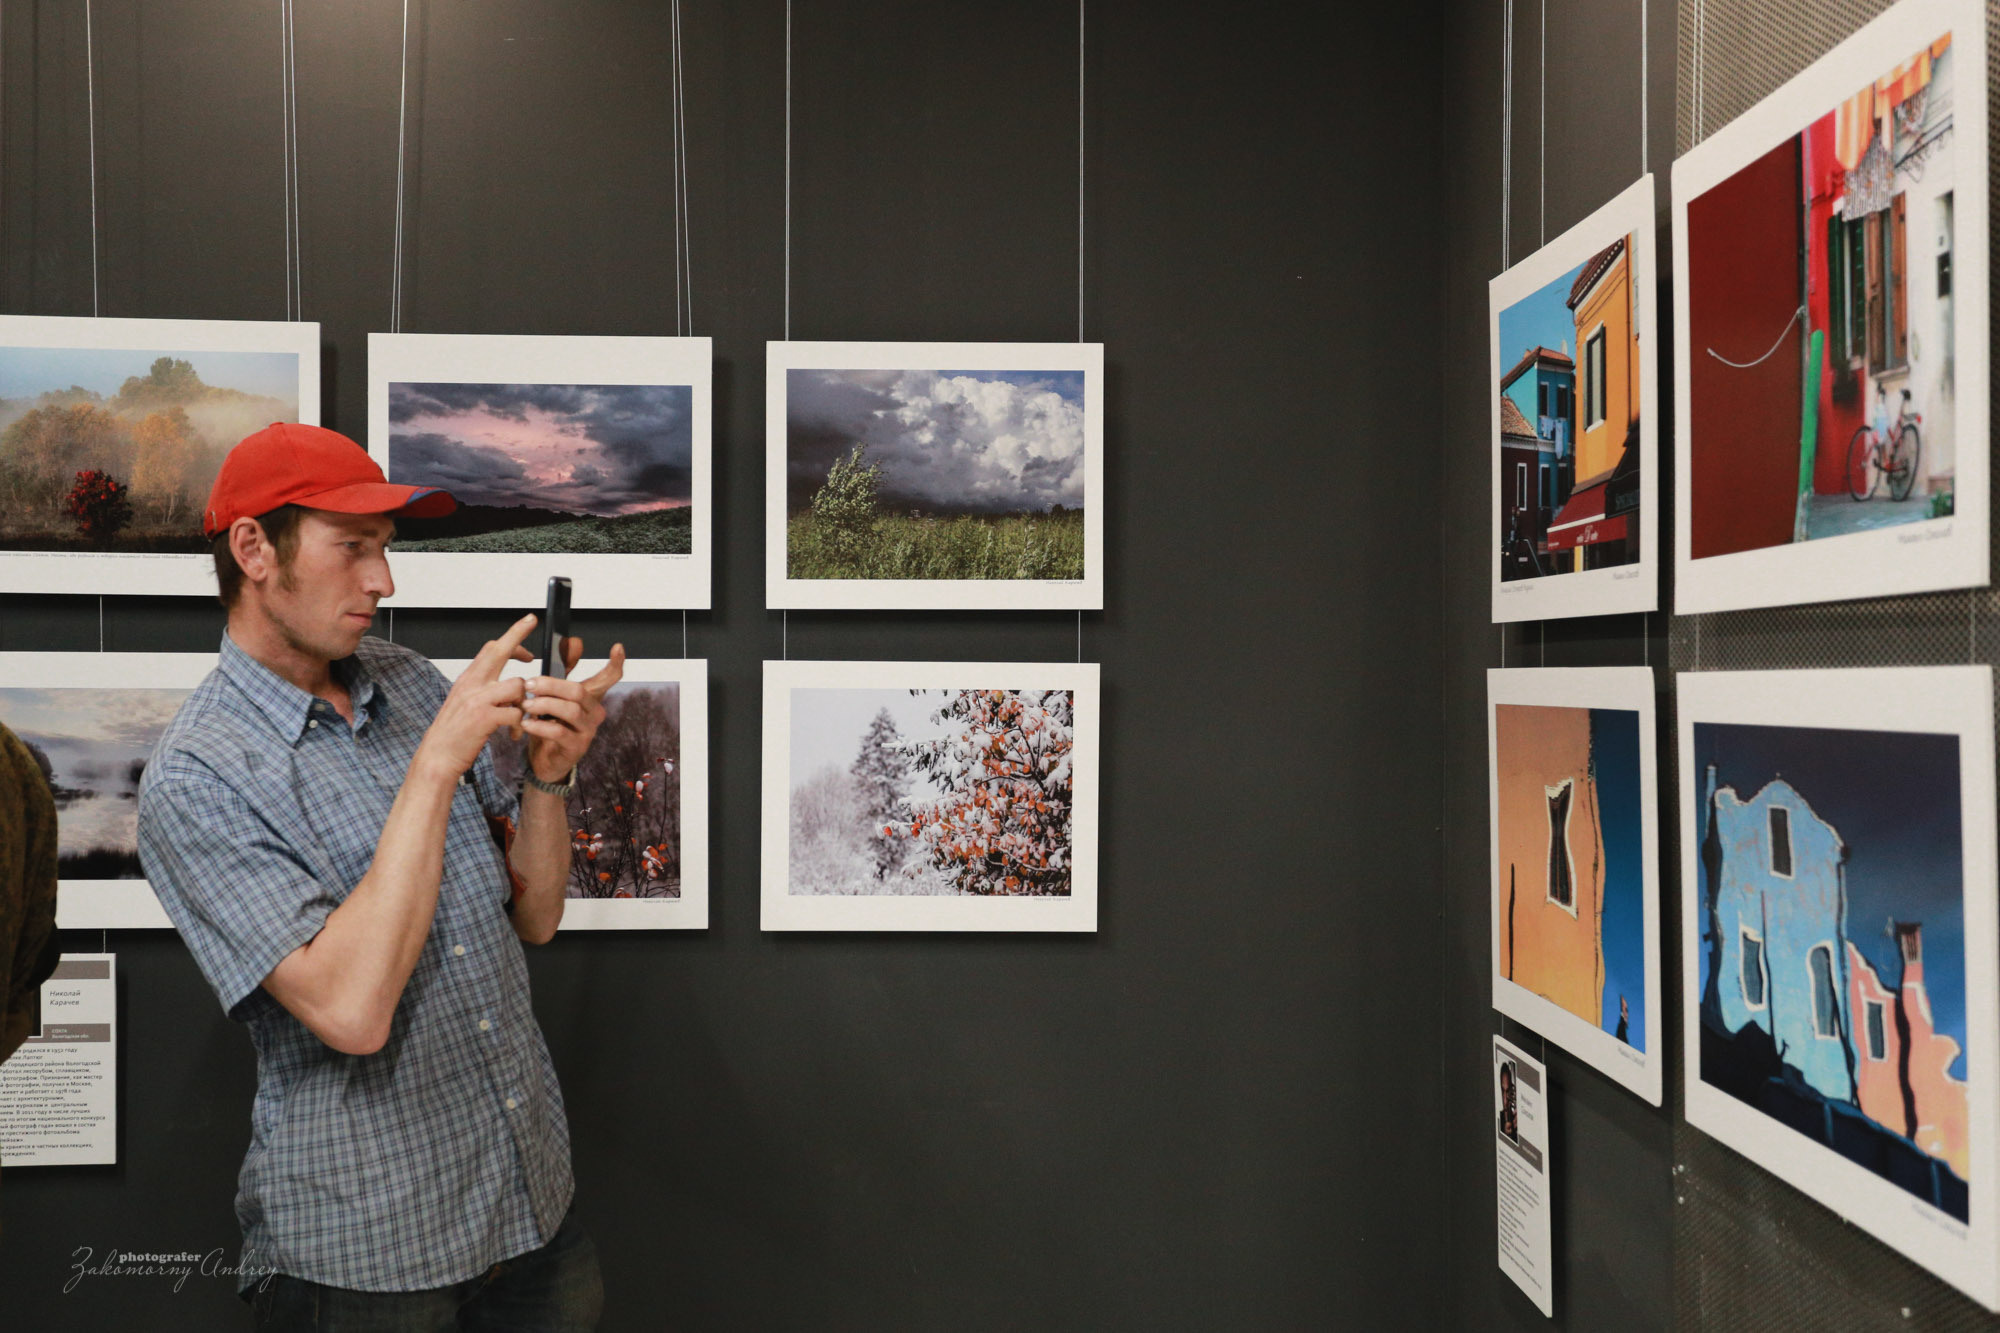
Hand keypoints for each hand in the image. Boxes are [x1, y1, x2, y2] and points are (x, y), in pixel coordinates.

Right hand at [414, 614, 537, 781]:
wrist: (437, 757)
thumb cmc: (453, 733)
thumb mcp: (464, 703)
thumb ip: (482, 689)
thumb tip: (503, 681)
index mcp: (468, 680)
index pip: (489, 649)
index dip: (510, 637)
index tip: (525, 626)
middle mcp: (471, 684)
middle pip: (498, 650)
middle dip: (517, 634)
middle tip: (532, 621)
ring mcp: (477, 699)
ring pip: (516, 684)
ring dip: (525, 701)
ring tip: (520, 718)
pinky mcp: (484, 718)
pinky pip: (516, 712)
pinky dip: (520, 724)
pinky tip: (515, 734)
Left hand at [521, 639, 627, 783]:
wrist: (545, 760)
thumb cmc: (550, 725)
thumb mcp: (554, 696)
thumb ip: (562, 670)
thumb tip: (573, 642)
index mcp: (590, 697)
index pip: (609, 678)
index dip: (616, 663)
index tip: (618, 647)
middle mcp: (594, 712)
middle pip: (578, 691)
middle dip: (552, 685)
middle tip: (529, 684)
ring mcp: (587, 730)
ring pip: (570, 710)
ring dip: (544, 705)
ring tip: (526, 705)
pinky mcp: (576, 746)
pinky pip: (559, 732)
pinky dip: (540, 726)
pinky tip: (527, 724)